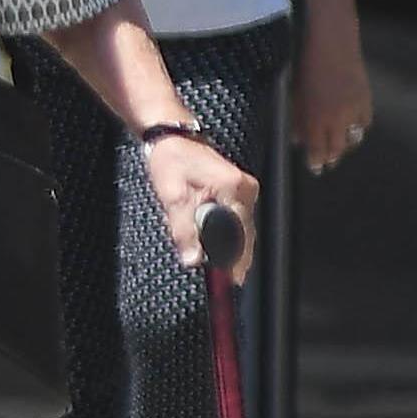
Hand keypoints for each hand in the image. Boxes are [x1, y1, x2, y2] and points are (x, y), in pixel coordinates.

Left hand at [141, 135, 257, 281]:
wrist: (172, 138)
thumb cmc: (171, 160)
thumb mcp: (172, 197)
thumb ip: (183, 230)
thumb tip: (193, 259)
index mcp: (233, 188)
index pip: (241, 234)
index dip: (235, 259)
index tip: (231, 279)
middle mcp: (245, 188)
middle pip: (245, 234)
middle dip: (232, 254)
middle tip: (224, 277)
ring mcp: (245, 188)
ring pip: (243, 228)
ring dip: (228, 242)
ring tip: (212, 251)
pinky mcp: (240, 190)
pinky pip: (238, 219)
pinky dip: (227, 230)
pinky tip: (212, 235)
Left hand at [296, 22, 372, 172]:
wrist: (331, 40)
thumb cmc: (305, 63)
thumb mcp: (294, 94)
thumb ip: (296, 119)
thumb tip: (296, 139)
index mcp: (315, 117)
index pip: (317, 150)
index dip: (316, 162)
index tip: (315, 167)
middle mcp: (336, 118)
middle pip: (337, 149)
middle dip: (332, 158)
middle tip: (328, 163)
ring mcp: (353, 109)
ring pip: (354, 138)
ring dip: (346, 144)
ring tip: (340, 146)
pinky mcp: (366, 98)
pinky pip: (365, 122)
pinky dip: (358, 127)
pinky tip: (352, 127)